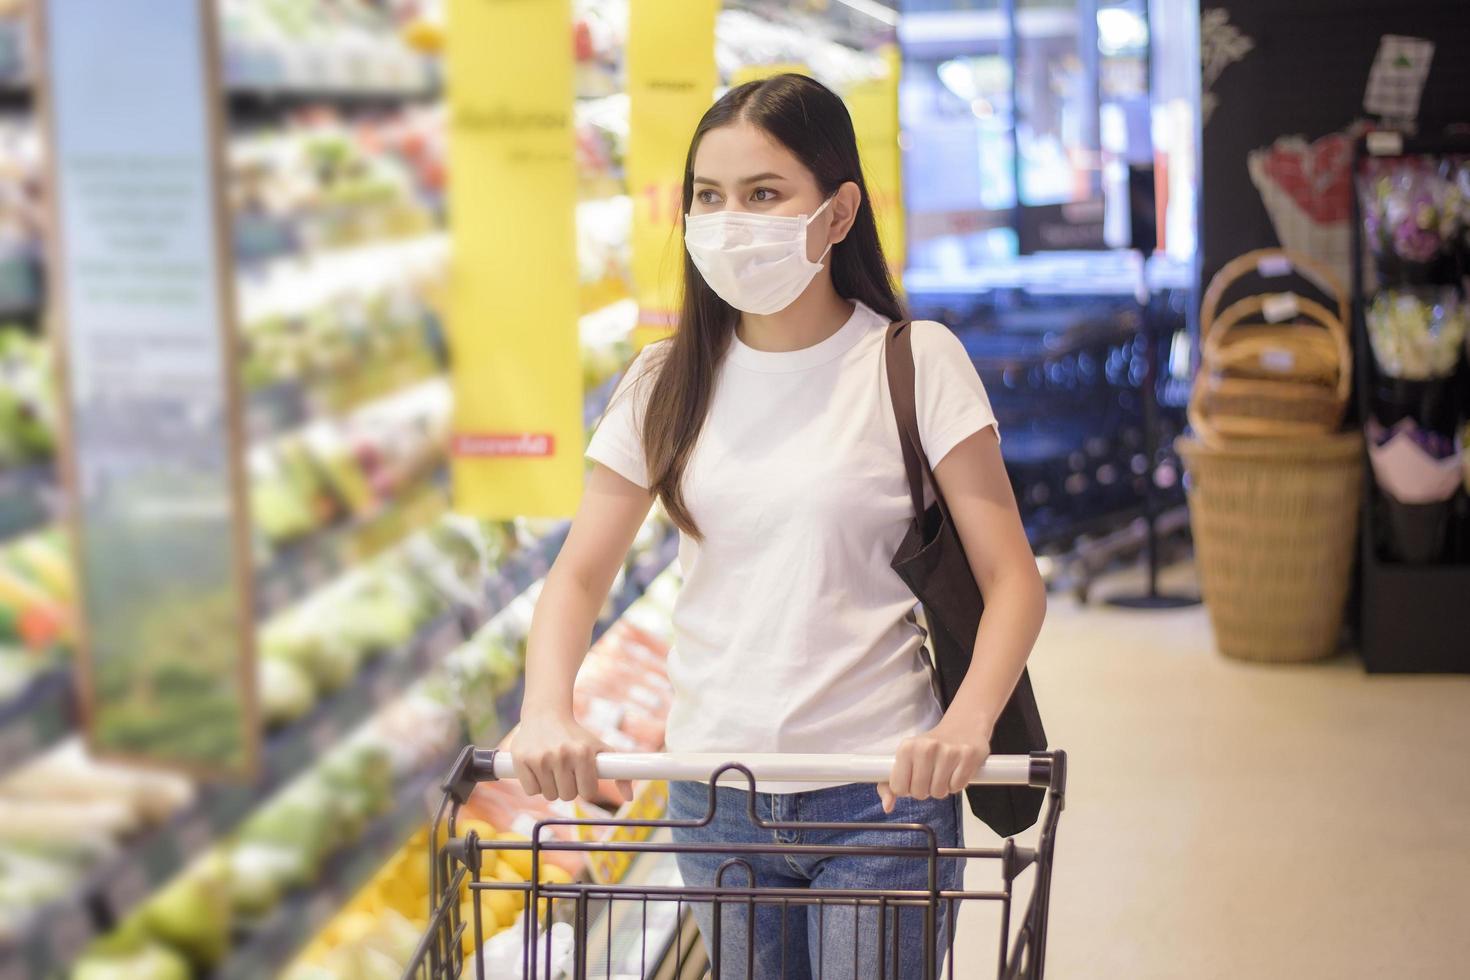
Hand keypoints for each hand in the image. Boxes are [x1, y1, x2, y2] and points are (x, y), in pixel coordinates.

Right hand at [508, 711, 632, 803]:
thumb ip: (619, 773)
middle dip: (568, 787)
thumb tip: (629, 798)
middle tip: (566, 772)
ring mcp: (540, 758)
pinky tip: (538, 769)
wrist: (546, 714)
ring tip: (552, 769)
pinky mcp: (521, 760)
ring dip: (551, 787)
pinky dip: (534, 785)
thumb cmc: (576, 735)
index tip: (582, 777)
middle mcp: (562, 755)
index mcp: (583, 752)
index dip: (585, 787)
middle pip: (568, 796)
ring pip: (549, 795)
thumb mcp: (600, 748)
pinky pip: (531, 790)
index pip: (587, 792)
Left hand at [878, 717, 990, 813]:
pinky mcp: (969, 756)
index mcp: (907, 747)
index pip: (898, 788)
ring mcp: (949, 751)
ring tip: (944, 772)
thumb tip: (887, 807)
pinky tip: (956, 770)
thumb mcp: (907, 758)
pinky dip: (957, 784)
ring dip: (942, 788)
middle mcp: (927, 747)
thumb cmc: (931, 747)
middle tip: (931, 775)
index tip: (913, 778)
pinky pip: (958, 787)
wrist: (962, 725)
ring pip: (939, 793)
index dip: (907, 788)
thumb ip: (890, 784)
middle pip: (919, 793)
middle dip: (925, 790)